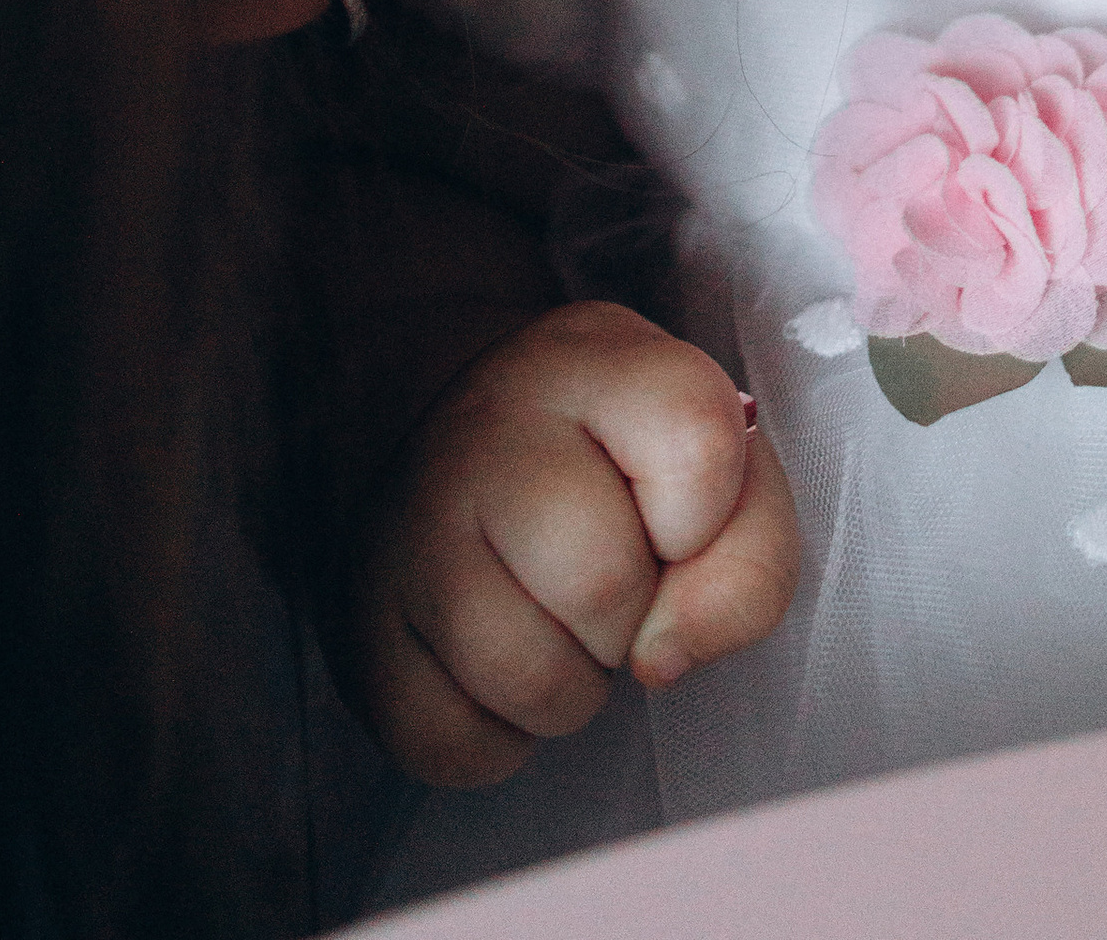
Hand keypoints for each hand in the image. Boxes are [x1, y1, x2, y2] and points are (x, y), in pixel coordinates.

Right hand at [348, 300, 799, 785]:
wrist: (457, 442)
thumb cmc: (616, 467)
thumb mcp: (716, 466)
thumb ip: (749, 556)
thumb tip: (664, 657)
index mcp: (592, 360)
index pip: (695, 440)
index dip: (709, 514)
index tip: (673, 516)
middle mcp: (484, 427)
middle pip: (603, 581)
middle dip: (633, 617)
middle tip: (607, 585)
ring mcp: (405, 525)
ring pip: (528, 677)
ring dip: (571, 691)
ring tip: (555, 628)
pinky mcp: (357, 627)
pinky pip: (452, 745)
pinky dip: (498, 739)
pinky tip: (495, 671)